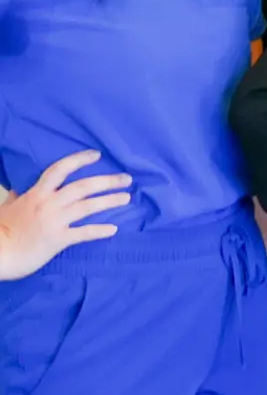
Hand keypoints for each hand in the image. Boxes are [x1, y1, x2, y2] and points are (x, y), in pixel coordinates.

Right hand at [0, 151, 128, 280]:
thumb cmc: (1, 229)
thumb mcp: (7, 207)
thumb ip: (17, 198)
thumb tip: (18, 191)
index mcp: (37, 193)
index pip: (60, 169)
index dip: (79, 160)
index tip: (97, 155)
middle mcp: (49, 204)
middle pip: (83, 186)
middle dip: (107, 181)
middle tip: (127, 179)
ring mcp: (55, 221)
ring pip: (88, 206)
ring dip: (110, 201)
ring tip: (126, 198)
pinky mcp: (58, 240)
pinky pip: (84, 233)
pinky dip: (99, 230)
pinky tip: (113, 229)